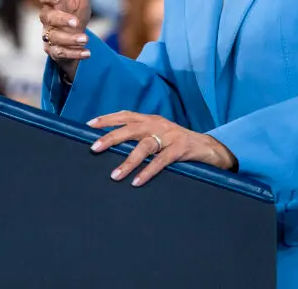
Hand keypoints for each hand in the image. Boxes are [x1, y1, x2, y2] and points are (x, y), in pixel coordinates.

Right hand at [37, 0, 91, 80]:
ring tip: (86, 40)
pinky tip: (87, 53)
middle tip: (77, 22)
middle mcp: (47, 18)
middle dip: (62, 20)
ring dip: (70, 40)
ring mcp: (49, 35)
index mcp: (52, 1)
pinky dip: (74, 54)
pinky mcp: (54, 50)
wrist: (79, 35)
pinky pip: (60, 54)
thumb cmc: (76, 10)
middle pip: (48, 18)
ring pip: (54, 38)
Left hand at [88, 111, 238, 186]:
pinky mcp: (180, 149)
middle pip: (130, 128)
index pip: (126, 115)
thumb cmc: (177, 143)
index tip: (90, 125)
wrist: (208, 147)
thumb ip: (141, 136)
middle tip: (94, 148)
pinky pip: (161, 161)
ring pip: (144, 146)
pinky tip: (136, 182)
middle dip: (111, 137)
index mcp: (151, 119)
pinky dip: (147, 172)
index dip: (108, 119)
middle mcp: (158, 124)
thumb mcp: (158, 134)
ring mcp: (170, 136)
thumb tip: (114, 145)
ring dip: (128, 161)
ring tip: (114, 175)